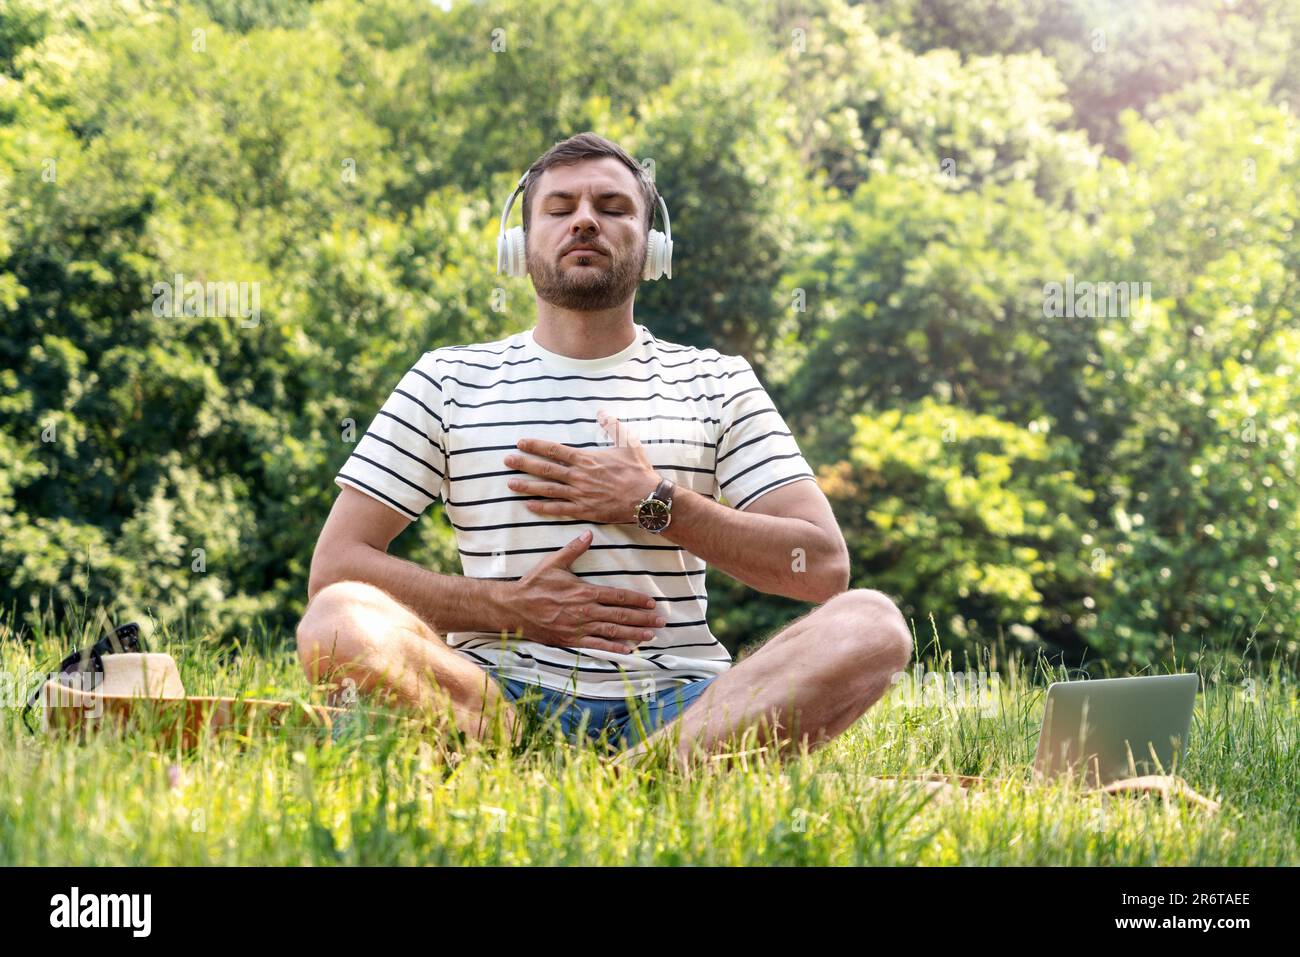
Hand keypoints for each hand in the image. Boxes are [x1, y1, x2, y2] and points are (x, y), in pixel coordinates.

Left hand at [503, 410, 659, 524]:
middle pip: (545, 469)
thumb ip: (613, 426)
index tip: (520, 442)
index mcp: (586, 459)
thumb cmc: (638, 471)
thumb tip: (602, 412)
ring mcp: (579, 494)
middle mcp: (578, 476)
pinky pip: (559, 509)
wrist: (646, 498)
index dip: (535, 445)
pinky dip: (542, 508)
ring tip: (510, 484)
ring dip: (527, 486)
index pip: (554, 450)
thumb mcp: (628, 443)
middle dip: (523, 464)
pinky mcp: (584, 511)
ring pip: (547, 489)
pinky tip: (529, 506)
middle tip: (506, 461)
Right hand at [504, 530, 666, 653]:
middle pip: (621, 616)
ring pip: (612, 632)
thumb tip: (589, 533)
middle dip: (643, 619)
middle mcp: (585, 611)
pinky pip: (596, 646)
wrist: (514, 609)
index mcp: (584, 592)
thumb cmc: (534, 584)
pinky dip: (613, 649)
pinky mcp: (571, 641)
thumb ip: (574, 549)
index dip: (637, 600)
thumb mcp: (553, 563)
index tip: (653, 603)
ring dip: (634, 634)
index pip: (617, 596)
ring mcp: (579, 628)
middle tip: (662, 623)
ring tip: (651, 636)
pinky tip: (628, 651)